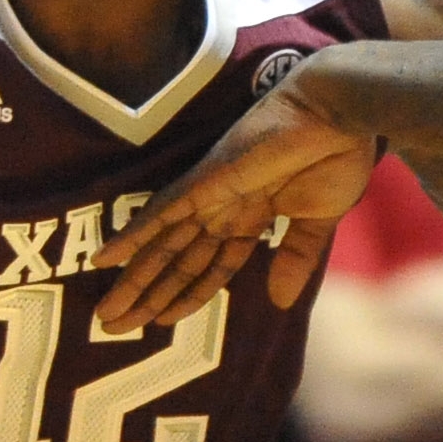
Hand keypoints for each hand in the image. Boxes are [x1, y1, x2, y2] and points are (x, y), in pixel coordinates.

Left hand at [93, 82, 377, 330]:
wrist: (337, 116)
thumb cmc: (337, 159)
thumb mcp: (318, 222)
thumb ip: (295, 260)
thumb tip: (280, 303)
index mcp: (253, 218)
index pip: (211, 267)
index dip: (186, 296)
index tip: (160, 322)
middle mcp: (224, 210)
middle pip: (178, 261)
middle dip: (148, 295)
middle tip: (113, 325)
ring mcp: (211, 195)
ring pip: (162, 244)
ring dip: (133, 278)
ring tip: (105, 312)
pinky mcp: (204, 181)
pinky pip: (161, 213)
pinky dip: (133, 235)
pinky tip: (105, 260)